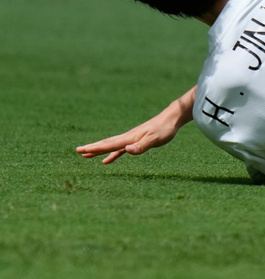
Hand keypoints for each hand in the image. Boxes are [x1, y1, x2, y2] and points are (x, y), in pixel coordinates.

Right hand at [76, 87, 194, 163]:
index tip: (80, 150)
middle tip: (78, 151)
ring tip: (86, 155)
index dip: (94, 148)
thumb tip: (126, 151)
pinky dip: (113, 154)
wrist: (172, 118)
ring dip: (99, 151)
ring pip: (111, 146)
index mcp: (129, 138)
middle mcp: (128, 137)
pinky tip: (108, 160)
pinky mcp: (137, 140)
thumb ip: (141, 146)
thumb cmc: (164, 129)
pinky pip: (121, 149)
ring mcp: (131, 139)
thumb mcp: (155, 139)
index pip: (109, 145)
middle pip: (106, 144)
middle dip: (92, 148)